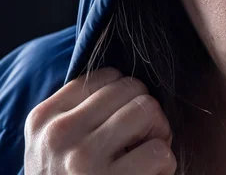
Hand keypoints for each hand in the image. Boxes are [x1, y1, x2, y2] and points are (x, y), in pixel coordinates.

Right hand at [24, 67, 176, 173]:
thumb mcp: (58, 145)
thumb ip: (83, 111)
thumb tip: (131, 83)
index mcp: (44, 119)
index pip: (107, 77)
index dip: (127, 98)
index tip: (122, 123)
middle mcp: (59, 134)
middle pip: (132, 89)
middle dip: (146, 112)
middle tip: (140, 140)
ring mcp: (83, 159)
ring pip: (148, 111)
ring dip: (158, 134)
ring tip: (145, 156)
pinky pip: (161, 151)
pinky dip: (164, 165)